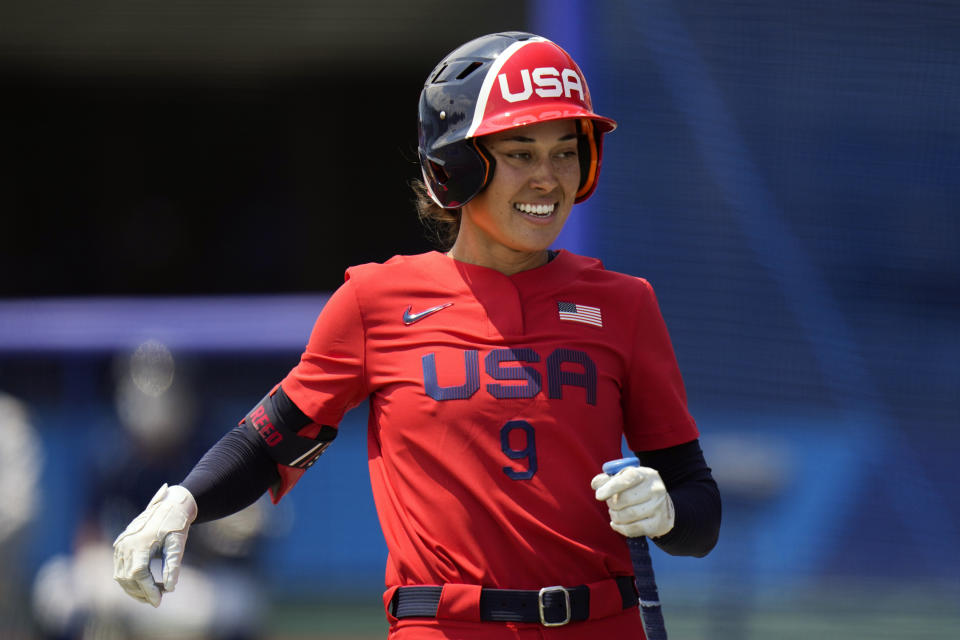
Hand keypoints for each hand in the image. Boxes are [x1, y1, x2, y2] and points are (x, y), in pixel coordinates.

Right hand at [113, 484, 196, 606]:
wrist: (170, 506)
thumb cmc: (176, 525)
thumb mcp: (178, 544)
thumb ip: (173, 566)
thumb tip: (171, 588)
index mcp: (140, 542)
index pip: (138, 573)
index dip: (148, 590)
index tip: (159, 601)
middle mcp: (125, 544)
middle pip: (127, 578)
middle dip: (142, 592)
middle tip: (159, 599)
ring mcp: (120, 545)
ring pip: (121, 577)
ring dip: (134, 589)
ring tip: (153, 595)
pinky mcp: (119, 546)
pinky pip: (120, 570)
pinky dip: (130, 581)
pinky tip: (144, 586)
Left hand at [591, 465, 674, 538]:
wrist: (662, 505)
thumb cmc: (638, 488)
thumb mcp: (625, 478)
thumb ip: (608, 479)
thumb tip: (596, 484)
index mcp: (645, 474)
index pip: (627, 479)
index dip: (610, 487)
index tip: (599, 495)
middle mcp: (655, 489)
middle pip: (623, 500)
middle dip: (611, 503)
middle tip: (611, 504)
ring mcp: (659, 507)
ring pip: (626, 516)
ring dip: (615, 516)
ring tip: (614, 513)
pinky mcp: (658, 524)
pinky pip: (632, 529)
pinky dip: (620, 528)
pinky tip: (617, 524)